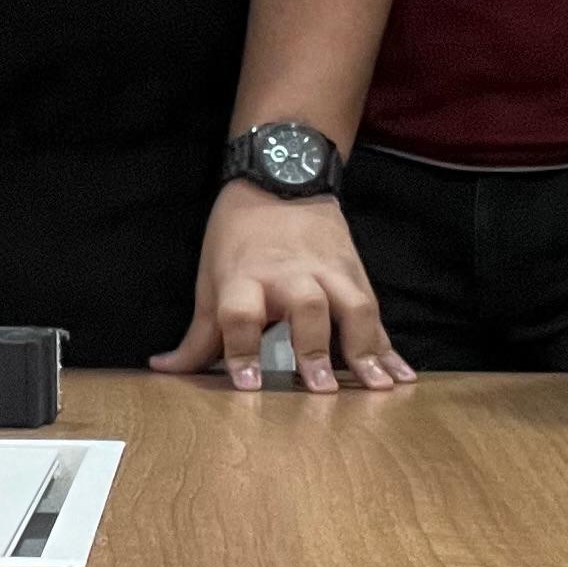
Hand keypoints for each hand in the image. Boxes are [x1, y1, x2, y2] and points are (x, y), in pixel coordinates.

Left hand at [149, 184, 413, 395]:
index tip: (249, 385)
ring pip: (352, 307)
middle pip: (305, 307)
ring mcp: (329, 272)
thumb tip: (164, 370)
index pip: (239, 315)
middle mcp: (289, 274)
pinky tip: (403, 375)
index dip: (242, 349)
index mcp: (244, 277)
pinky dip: (390, 345)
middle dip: (314, 347)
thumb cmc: (239, 237)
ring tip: (377, 385)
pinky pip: (376, 313)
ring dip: (366, 347)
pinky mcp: (356, 274)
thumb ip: (198, 334)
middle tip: (322, 388)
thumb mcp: (211, 279)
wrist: (282, 178)